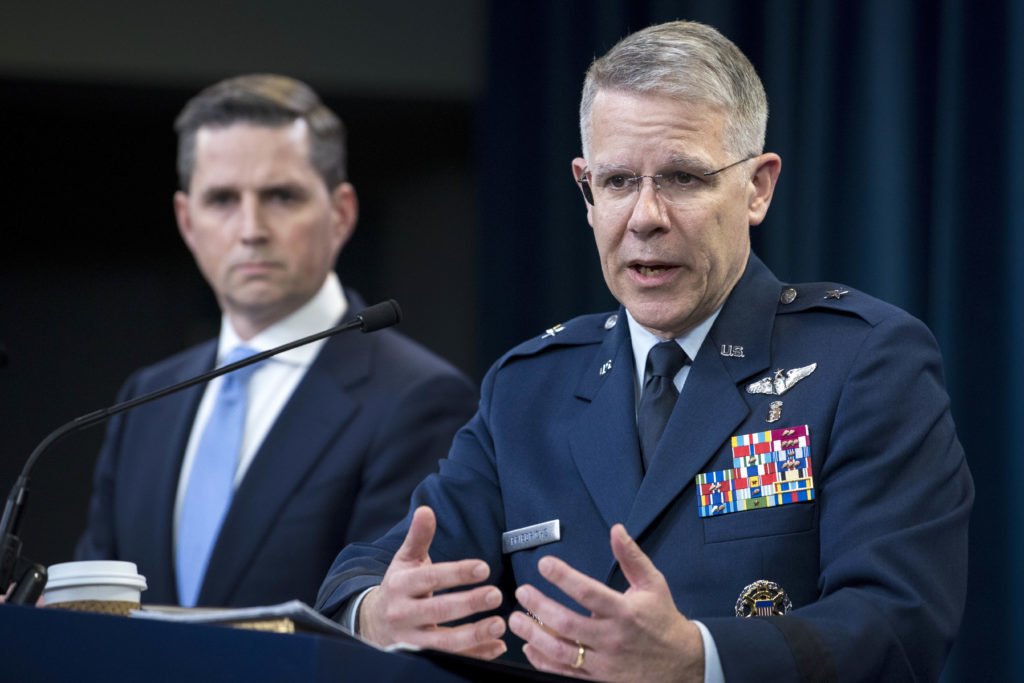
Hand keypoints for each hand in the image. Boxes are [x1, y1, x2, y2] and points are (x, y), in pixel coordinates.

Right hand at [358, 506, 506, 658]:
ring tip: (499, 624)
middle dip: (468, 604)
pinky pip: (452, 660)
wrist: (375, 623)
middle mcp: (403, 614)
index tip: (484, 568)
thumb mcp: (405, 560)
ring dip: (474, 636)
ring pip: (444, 643)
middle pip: (438, 611)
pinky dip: (476, 655)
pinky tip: (497, 646)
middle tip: (497, 595)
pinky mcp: (422, 657)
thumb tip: (426, 510)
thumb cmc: (399, 586)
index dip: (457, 573)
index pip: (430, 579)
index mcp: (400, 585)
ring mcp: (412, 640)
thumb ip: (418, 537)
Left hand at [508, 524, 703, 681]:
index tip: (544, 564)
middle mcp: (612, 638)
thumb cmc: (662, 619)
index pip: (588, 592)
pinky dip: (543, 662)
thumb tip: (616, 529)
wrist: (681, 663)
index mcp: (625, 611)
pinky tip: (529, 647)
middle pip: (568, 623)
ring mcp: (604, 663)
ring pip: (562, 652)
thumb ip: (631, 557)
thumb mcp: (653, 583)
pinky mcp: (599, 679)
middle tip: (522, 592)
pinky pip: (565, 673)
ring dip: (534, 636)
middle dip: (539, 607)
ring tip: (516, 620)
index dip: (563, 577)